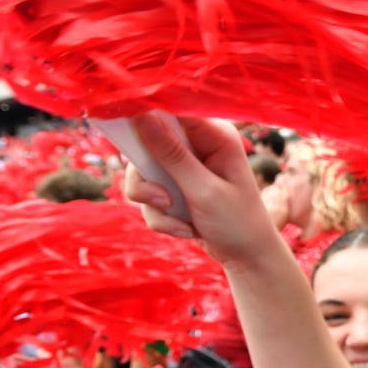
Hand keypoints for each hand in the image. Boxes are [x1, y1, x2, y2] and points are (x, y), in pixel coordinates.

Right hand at [122, 114, 275, 266]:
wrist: (247, 257)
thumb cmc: (238, 222)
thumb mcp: (204, 190)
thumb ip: (172, 156)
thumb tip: (143, 116)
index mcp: (214, 134)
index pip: (171, 110)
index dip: (143, 116)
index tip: (120, 126)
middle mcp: (197, 144)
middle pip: (146, 142)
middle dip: (148, 180)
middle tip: (162, 200)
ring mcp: (183, 166)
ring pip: (141, 174)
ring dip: (155, 205)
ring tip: (182, 223)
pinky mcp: (172, 186)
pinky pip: (147, 196)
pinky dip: (162, 218)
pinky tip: (187, 230)